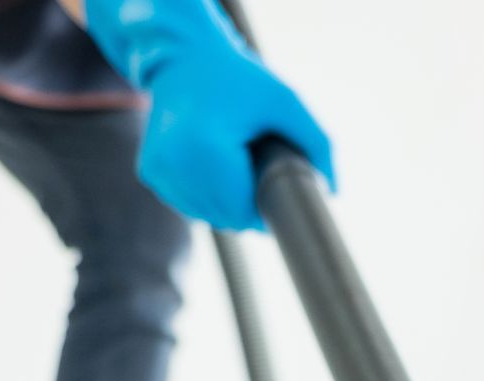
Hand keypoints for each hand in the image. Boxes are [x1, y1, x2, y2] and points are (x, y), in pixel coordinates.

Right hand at [84, 0, 334, 229]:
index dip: (264, 207)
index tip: (272, 183)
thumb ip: (317, 144)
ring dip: (226, 201)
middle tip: (254, 167)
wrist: (184, 60)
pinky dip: (205, 192)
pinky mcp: (151, 173)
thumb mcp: (285, 101)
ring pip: (207, 215)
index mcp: (204, 150)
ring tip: (232, 160)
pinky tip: (212, 164)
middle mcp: (174, 164)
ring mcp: (158, 171)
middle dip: (246, 203)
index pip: (242, 212)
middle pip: (225, 218)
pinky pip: (189, 203)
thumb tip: (333, 192)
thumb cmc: (238, 79)